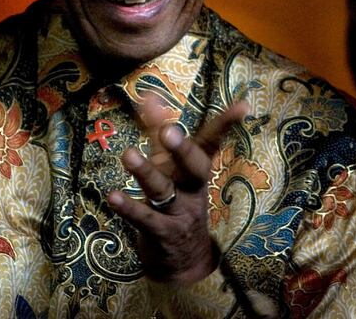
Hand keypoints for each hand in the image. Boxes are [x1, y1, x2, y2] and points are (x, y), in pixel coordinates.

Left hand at [107, 99, 248, 284]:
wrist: (183, 261)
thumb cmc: (174, 201)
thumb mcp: (167, 166)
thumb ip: (156, 130)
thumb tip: (148, 94)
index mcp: (195, 170)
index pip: (211, 143)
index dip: (225, 125)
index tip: (242, 107)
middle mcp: (192, 189)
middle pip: (194, 167)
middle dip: (182, 149)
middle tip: (168, 131)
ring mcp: (179, 213)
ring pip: (164, 191)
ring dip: (146, 173)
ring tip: (128, 155)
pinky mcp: (162, 234)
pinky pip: (146, 219)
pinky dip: (129, 208)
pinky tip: (113, 196)